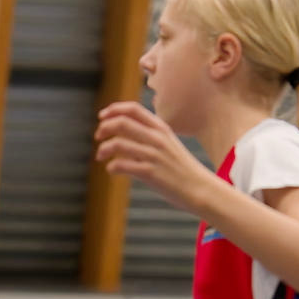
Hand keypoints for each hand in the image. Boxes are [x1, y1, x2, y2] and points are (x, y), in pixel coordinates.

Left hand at [95, 101, 220, 212]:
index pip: (134, 109)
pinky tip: (112, 170)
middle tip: (98, 137)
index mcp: (161, 128)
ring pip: (118, 144)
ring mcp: (154, 155)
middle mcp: (157, 138)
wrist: (200, 189)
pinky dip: (111, 167)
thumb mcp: (169, 144)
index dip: (114, 110)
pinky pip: (122, 165)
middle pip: (122, 123)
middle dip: (104, 128)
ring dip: (104, 149)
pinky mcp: (150, 173)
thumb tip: (123, 134)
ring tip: (100, 156)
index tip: (102, 117)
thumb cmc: (181, 169)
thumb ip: (149, 136)